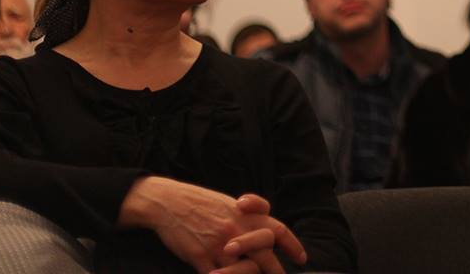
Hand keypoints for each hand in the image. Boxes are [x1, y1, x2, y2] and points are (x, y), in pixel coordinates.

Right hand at [117, 178, 304, 272]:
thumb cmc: (201, 203)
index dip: (293, 245)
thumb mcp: (230, 204)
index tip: (301, 259)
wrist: (169, 202)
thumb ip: (250, 217)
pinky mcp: (200, 258)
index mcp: (246, 215)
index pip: (278, 230)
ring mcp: (218, 245)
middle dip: (276, 271)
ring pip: (243, 271)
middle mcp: (236, 230)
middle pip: (265, 256)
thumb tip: (267, 232)